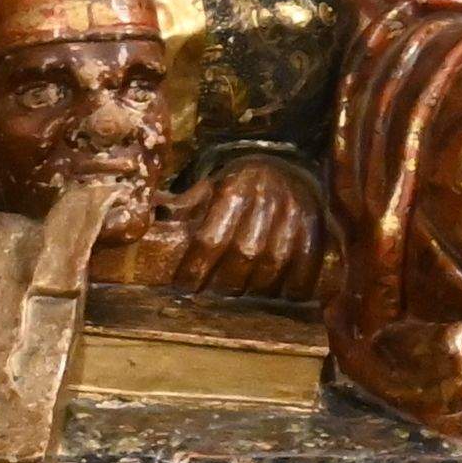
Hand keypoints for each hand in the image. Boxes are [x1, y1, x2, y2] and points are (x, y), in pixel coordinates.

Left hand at [160, 152, 332, 302]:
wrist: (285, 166)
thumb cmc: (237, 187)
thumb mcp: (209, 189)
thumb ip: (184, 208)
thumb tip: (144, 220)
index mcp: (233, 190)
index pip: (211, 237)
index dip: (196, 267)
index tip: (184, 287)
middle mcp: (265, 199)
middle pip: (245, 254)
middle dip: (227, 281)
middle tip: (215, 294)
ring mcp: (294, 212)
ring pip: (275, 261)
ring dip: (258, 287)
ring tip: (243, 296)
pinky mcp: (316, 224)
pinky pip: (309, 260)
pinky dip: (297, 283)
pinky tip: (283, 295)